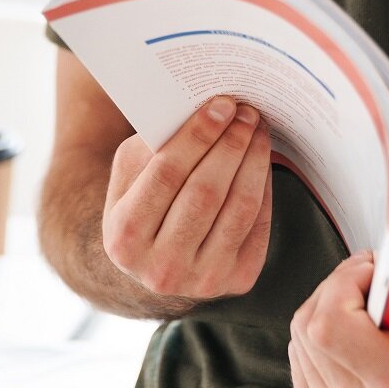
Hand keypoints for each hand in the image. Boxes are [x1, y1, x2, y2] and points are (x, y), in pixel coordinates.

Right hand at [100, 95, 274, 300]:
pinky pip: (257, 225)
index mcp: (125, 236)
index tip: (221, 106)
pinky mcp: (236, 281)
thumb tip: (203, 111)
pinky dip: (263, 187)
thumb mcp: (131, 174)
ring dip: (254, 161)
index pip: (166, 175)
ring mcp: (201, 280)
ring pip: (238, 209)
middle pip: (205, 192)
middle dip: (230, 145)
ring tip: (258, 130)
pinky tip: (261, 160)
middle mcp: (160, 268)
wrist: (154, 259)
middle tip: (247, 112)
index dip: (197, 137)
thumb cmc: (142, 200)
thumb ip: (155, 145)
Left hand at [288, 247, 388, 387]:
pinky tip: (355, 337)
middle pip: (310, 327)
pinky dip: (322, 340)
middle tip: (377, 287)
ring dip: (329, 312)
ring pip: (301, 341)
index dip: (344, 284)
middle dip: (340, 290)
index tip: (374, 274)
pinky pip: (301, 363)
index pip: (329, 324)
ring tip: (371, 314)